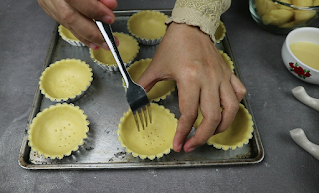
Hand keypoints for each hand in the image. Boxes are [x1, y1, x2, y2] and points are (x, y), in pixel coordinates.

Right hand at [38, 0, 117, 49]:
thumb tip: (110, 5)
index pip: (76, 0)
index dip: (94, 11)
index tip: (109, 18)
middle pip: (70, 17)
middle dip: (92, 32)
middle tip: (108, 40)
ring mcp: (48, 3)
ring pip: (67, 24)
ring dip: (88, 37)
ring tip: (103, 43)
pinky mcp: (49, 8)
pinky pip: (66, 25)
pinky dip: (81, 34)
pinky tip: (92, 41)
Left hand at [136, 22, 246, 152]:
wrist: (191, 27)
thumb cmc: (174, 45)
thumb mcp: (156, 66)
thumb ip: (144, 85)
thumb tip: (135, 100)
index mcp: (190, 78)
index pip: (189, 114)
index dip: (182, 133)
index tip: (178, 145)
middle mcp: (209, 80)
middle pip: (213, 117)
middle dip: (202, 137)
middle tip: (191, 145)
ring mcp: (222, 77)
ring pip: (231, 110)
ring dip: (221, 127)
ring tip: (208, 133)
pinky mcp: (228, 74)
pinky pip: (239, 93)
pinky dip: (234, 106)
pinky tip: (224, 111)